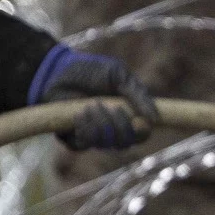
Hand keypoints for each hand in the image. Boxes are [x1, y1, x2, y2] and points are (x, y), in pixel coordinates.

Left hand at [28, 43, 158, 149]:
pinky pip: (86, 144)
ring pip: (106, 143)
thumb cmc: (92, 71)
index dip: (141, 131)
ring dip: (100, 124)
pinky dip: (85, 128)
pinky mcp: (76, 139)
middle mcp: (113, 129)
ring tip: (91, 105)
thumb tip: (155, 118)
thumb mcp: (118, 75)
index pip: (142, 134)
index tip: (136, 119)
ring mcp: (94, 135)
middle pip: (125, 143)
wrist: (59, 71)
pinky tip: (80, 113)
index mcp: (128, 114)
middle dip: (119, 126)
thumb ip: (137, 94)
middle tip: (108, 106)